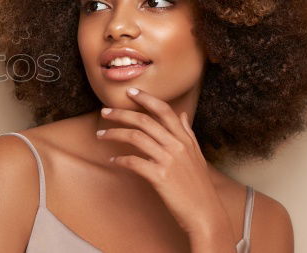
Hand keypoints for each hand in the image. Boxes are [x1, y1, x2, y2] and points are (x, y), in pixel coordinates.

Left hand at [96, 87, 237, 251]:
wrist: (205, 214)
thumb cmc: (199, 187)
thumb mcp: (197, 156)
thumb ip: (187, 134)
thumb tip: (182, 115)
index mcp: (185, 140)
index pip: (164, 111)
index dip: (147, 99)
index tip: (130, 92)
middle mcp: (177, 146)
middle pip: (145, 121)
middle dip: (122, 114)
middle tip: (105, 111)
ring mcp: (168, 161)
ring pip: (136, 138)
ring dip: (115, 134)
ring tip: (101, 135)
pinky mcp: (160, 177)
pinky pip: (134, 162)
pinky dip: (121, 159)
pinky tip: (113, 160)